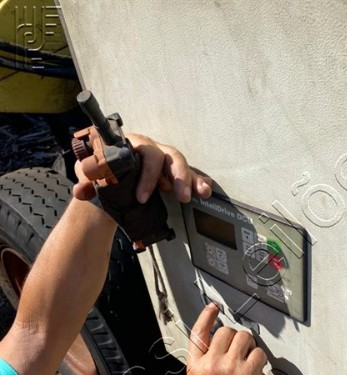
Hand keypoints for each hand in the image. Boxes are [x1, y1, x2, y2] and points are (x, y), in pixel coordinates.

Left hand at [73, 133, 211, 203]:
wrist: (105, 176)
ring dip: (190, 179)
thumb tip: (81, 190)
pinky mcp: (171, 173)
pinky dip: (198, 182)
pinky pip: (188, 174)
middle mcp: (150, 149)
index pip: (146, 154)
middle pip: (168, 156)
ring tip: (198, 195)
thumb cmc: (100, 170)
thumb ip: (86, 181)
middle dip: (177, 176)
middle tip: (180, 197)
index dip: (147, 176)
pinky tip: (205, 191)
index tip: (141, 197)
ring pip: (180, 163)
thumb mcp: (91, 174)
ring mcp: (162, 161)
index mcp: (132, 145)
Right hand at [187, 304, 266, 374]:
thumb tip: (215, 341)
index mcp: (195, 367)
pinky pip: (258, 351)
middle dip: (235, 338)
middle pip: (225, 331)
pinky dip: (260, 358)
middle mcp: (210, 364)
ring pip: (243, 337)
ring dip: (249, 345)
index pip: (197, 334)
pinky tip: (256, 371)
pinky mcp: (248, 371)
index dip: (205, 317)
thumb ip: (204, 363)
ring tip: (248, 361)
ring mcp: (230, 366)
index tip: (212, 308)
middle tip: (239, 352)